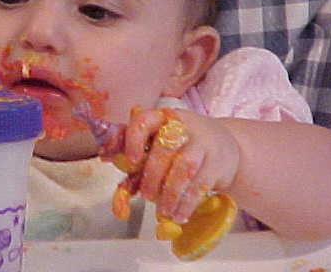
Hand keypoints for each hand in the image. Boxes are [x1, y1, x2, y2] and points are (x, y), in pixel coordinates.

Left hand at [123, 108, 239, 223]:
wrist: (226, 145)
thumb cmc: (182, 144)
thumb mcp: (159, 140)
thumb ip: (134, 149)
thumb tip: (104, 156)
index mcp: (162, 117)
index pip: (144, 121)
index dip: (134, 140)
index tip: (131, 161)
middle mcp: (183, 126)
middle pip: (165, 149)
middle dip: (152, 176)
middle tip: (144, 195)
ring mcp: (203, 143)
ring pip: (184, 168)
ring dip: (169, 193)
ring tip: (162, 210)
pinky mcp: (217, 162)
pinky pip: (200, 184)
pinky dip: (187, 202)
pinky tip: (179, 214)